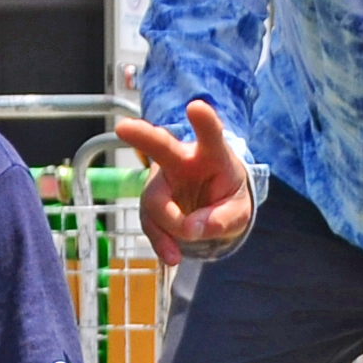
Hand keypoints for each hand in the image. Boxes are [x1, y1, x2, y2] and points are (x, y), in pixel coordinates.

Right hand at [118, 101, 254, 263]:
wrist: (212, 205)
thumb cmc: (228, 195)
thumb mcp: (239, 211)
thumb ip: (224, 219)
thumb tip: (193, 229)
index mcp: (211, 153)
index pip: (210, 134)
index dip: (204, 121)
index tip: (196, 106)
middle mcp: (181, 160)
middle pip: (161, 147)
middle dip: (142, 137)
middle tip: (123, 128)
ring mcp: (161, 180)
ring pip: (155, 200)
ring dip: (169, 226)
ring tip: (181, 251)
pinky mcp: (151, 202)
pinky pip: (150, 221)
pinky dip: (160, 241)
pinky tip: (172, 256)